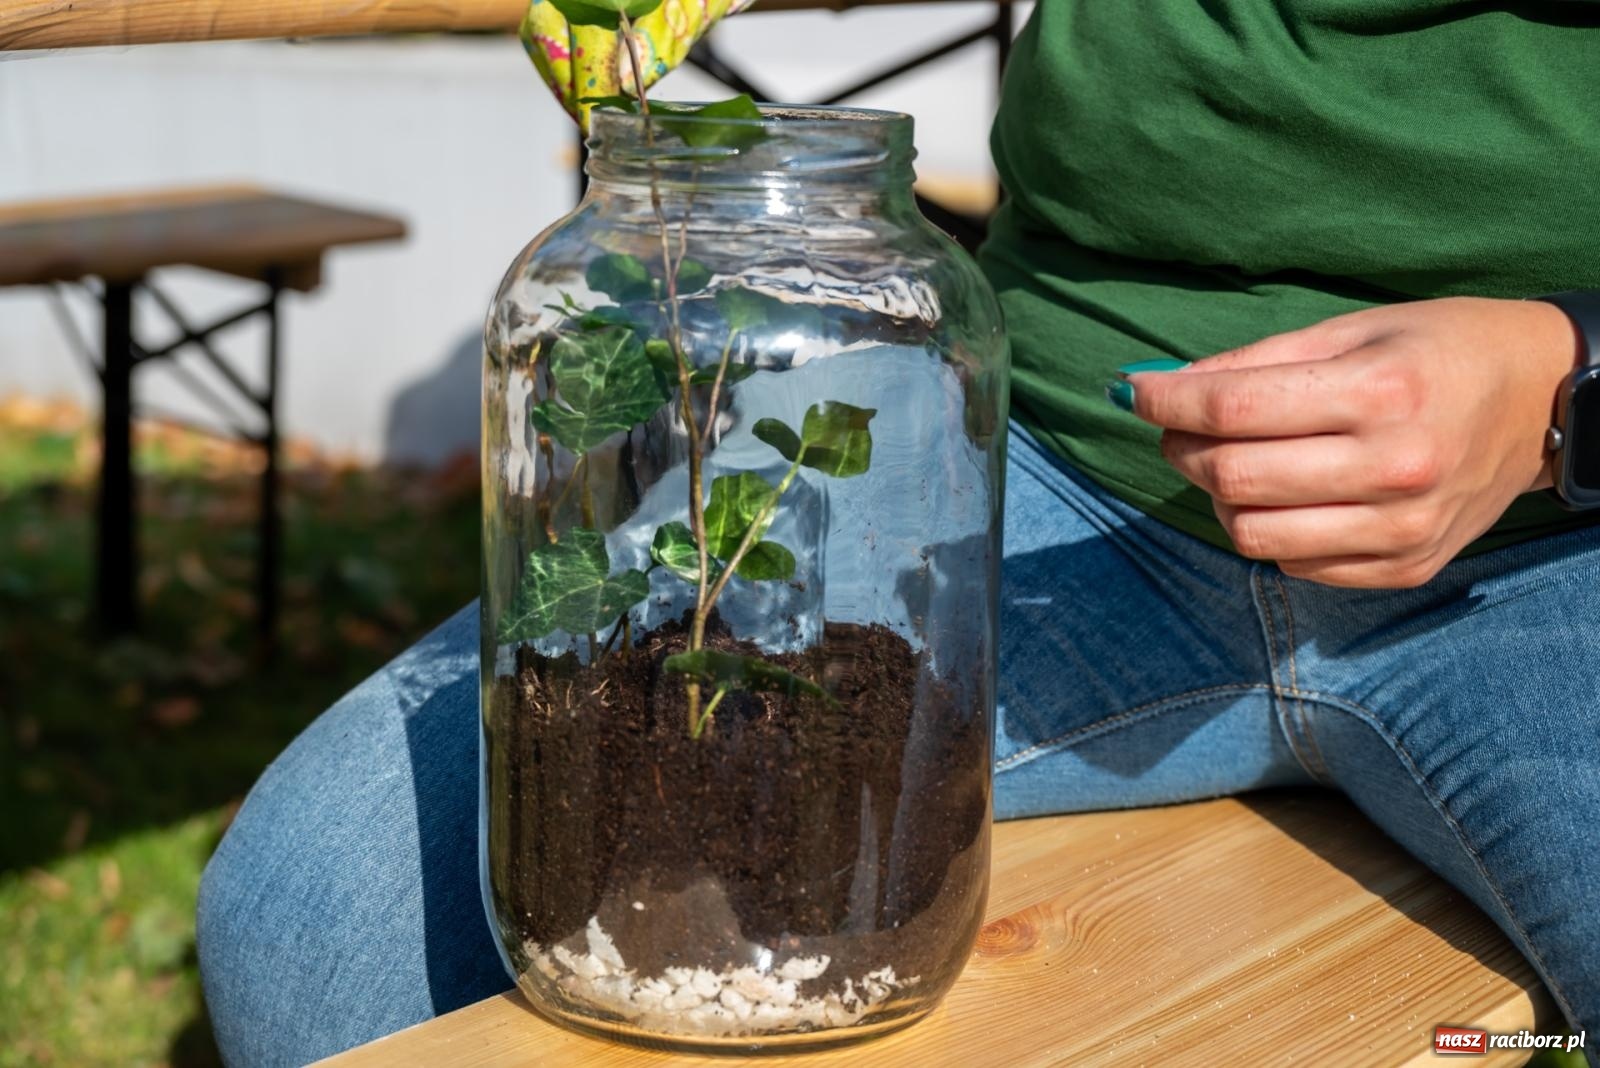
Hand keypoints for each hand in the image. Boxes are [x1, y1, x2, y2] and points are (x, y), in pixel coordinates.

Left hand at [1125, 297, 1580, 587]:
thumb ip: (1255, 362)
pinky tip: (1291, 495)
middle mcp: (1395, 468)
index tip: (1135, 392)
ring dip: (1219, 499)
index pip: (1234, 409)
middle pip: (1233, 479)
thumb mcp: (1353, 330)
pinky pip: (1295, 566)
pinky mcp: (1405, 569)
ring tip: (1234, 463)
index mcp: (1381, 393)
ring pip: (1252, 535)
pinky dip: (1273, 532)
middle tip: (1181, 427)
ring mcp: (1402, 529)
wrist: (1541, 401)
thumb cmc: (1437, 350)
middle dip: (1184, 450)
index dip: (1166, 401)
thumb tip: (1162, 386)